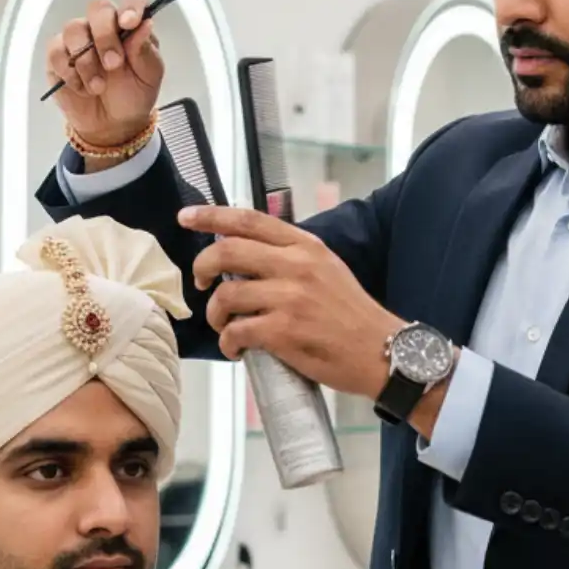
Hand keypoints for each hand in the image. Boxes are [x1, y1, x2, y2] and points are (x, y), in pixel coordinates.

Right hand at [45, 0, 164, 148]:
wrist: (113, 124)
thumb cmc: (134, 95)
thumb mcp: (149, 76)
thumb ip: (145, 51)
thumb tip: (145, 24)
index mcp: (130, 26)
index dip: (130, 4)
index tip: (129, 22)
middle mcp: (104, 27)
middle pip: (98, 8)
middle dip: (105, 36)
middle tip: (113, 64)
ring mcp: (79, 39)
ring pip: (74, 29)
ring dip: (87, 61)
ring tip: (98, 86)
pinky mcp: (58, 56)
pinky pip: (56, 51)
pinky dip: (69, 72)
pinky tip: (82, 87)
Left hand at [180, 205, 400, 398]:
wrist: (383, 352)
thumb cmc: (351, 314)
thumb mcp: (326, 269)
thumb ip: (290, 257)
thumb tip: (244, 256)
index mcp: (306, 246)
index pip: (249, 219)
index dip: (211, 215)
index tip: (186, 217)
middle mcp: (297, 265)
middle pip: (227, 251)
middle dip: (201, 267)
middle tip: (201, 283)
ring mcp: (290, 298)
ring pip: (226, 295)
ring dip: (215, 314)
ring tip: (224, 325)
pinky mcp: (285, 331)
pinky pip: (236, 331)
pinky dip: (228, 343)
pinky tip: (236, 349)